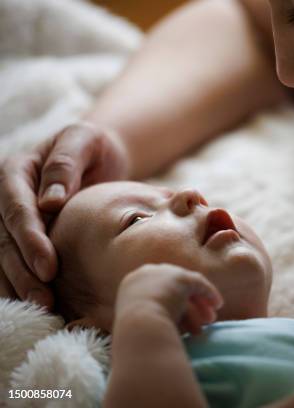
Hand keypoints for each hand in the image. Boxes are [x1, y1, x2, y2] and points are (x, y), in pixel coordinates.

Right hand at [0, 122, 128, 306]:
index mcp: (16, 171)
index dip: (30, 239)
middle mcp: (5, 196)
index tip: (49, 267)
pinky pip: (12, 261)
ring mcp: (9, 217)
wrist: (97, 155)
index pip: (16, 208)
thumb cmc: (93, 146)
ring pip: (3, 255)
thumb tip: (50, 201)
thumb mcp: (84, 140)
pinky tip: (35, 303)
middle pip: (5, 238)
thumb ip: (66, 164)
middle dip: (22, 271)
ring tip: (44, 308)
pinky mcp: (21, 234)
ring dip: (19, 284)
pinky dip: (20, 283)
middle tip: (46, 298)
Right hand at [115, 263, 223, 334]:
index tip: (180, 322)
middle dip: (187, 306)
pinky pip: (198, 283)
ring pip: (186, 287)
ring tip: (209, 321)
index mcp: (131, 285)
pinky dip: (209, 293)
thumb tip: (164, 329)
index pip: (155, 292)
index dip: (170, 306)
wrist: (139, 327)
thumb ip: (150, 320)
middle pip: (171, 287)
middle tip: (200, 323)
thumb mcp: (139, 327)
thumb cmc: (136, 336)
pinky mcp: (180, 276)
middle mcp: (145, 274)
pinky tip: (218, 305)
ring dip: (199, 304)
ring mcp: (162, 273)